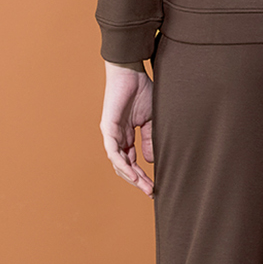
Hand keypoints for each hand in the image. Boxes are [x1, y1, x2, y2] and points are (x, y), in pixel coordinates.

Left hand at [100, 60, 154, 196]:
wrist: (132, 72)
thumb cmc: (142, 91)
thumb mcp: (151, 120)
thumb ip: (149, 140)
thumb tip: (150, 162)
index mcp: (126, 135)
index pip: (131, 161)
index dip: (142, 175)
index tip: (154, 187)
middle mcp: (116, 137)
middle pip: (124, 166)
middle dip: (138, 180)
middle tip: (151, 192)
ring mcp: (111, 134)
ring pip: (118, 163)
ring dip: (131, 176)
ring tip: (145, 186)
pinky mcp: (108, 128)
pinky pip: (114, 152)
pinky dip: (123, 165)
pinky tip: (133, 175)